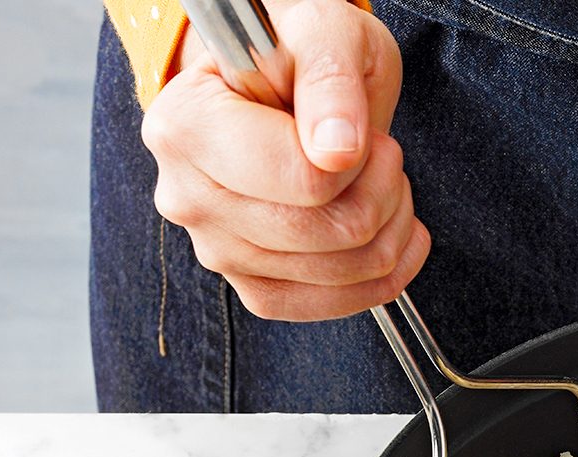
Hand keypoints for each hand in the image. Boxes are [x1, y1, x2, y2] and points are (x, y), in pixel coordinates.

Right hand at [142, 0, 428, 320]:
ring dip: (388, 225)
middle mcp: (187, 195)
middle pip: (326, 231)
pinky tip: (392, 229)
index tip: (358, 127)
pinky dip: (381, 274)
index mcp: (185, 126)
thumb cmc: (299, 52)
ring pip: (339, 271)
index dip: (360, 159)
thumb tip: (336, 151)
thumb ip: (329, 80)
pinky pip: (329, 305)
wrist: (288, 80)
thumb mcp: (324, 30)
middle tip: (378, 151)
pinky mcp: (252, 285)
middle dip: (382, 190)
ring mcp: (217, 248)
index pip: (303, 180)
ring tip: (377, 180)